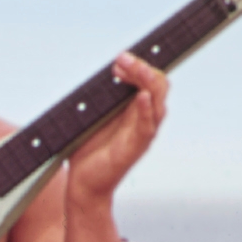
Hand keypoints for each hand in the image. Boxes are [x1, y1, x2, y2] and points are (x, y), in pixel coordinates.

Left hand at [63, 51, 169, 207]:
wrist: (83, 183)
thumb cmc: (88, 149)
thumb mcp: (94, 116)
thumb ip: (102, 95)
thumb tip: (105, 71)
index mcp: (136, 108)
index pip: (151, 79)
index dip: (142, 64)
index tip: (121, 58)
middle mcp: (144, 119)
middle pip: (159, 85)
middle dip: (143, 67)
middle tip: (122, 60)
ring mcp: (142, 133)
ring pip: (158, 102)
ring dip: (146, 81)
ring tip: (134, 68)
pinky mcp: (136, 149)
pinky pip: (147, 126)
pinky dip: (145, 110)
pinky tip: (140, 97)